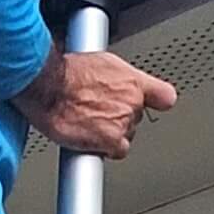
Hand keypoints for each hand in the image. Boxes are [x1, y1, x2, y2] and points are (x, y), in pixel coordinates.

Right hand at [14, 46, 176, 159]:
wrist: (48, 86)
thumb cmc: (64, 72)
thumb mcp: (97, 62)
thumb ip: (111, 77)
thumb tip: (108, 81)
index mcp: (132, 80)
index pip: (164, 97)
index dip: (157, 103)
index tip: (153, 105)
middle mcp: (132, 101)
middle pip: (136, 117)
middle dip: (119, 117)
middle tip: (97, 111)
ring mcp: (124, 122)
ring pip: (126, 135)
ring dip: (110, 133)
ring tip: (87, 122)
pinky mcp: (111, 140)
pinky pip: (117, 151)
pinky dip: (105, 149)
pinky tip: (91, 139)